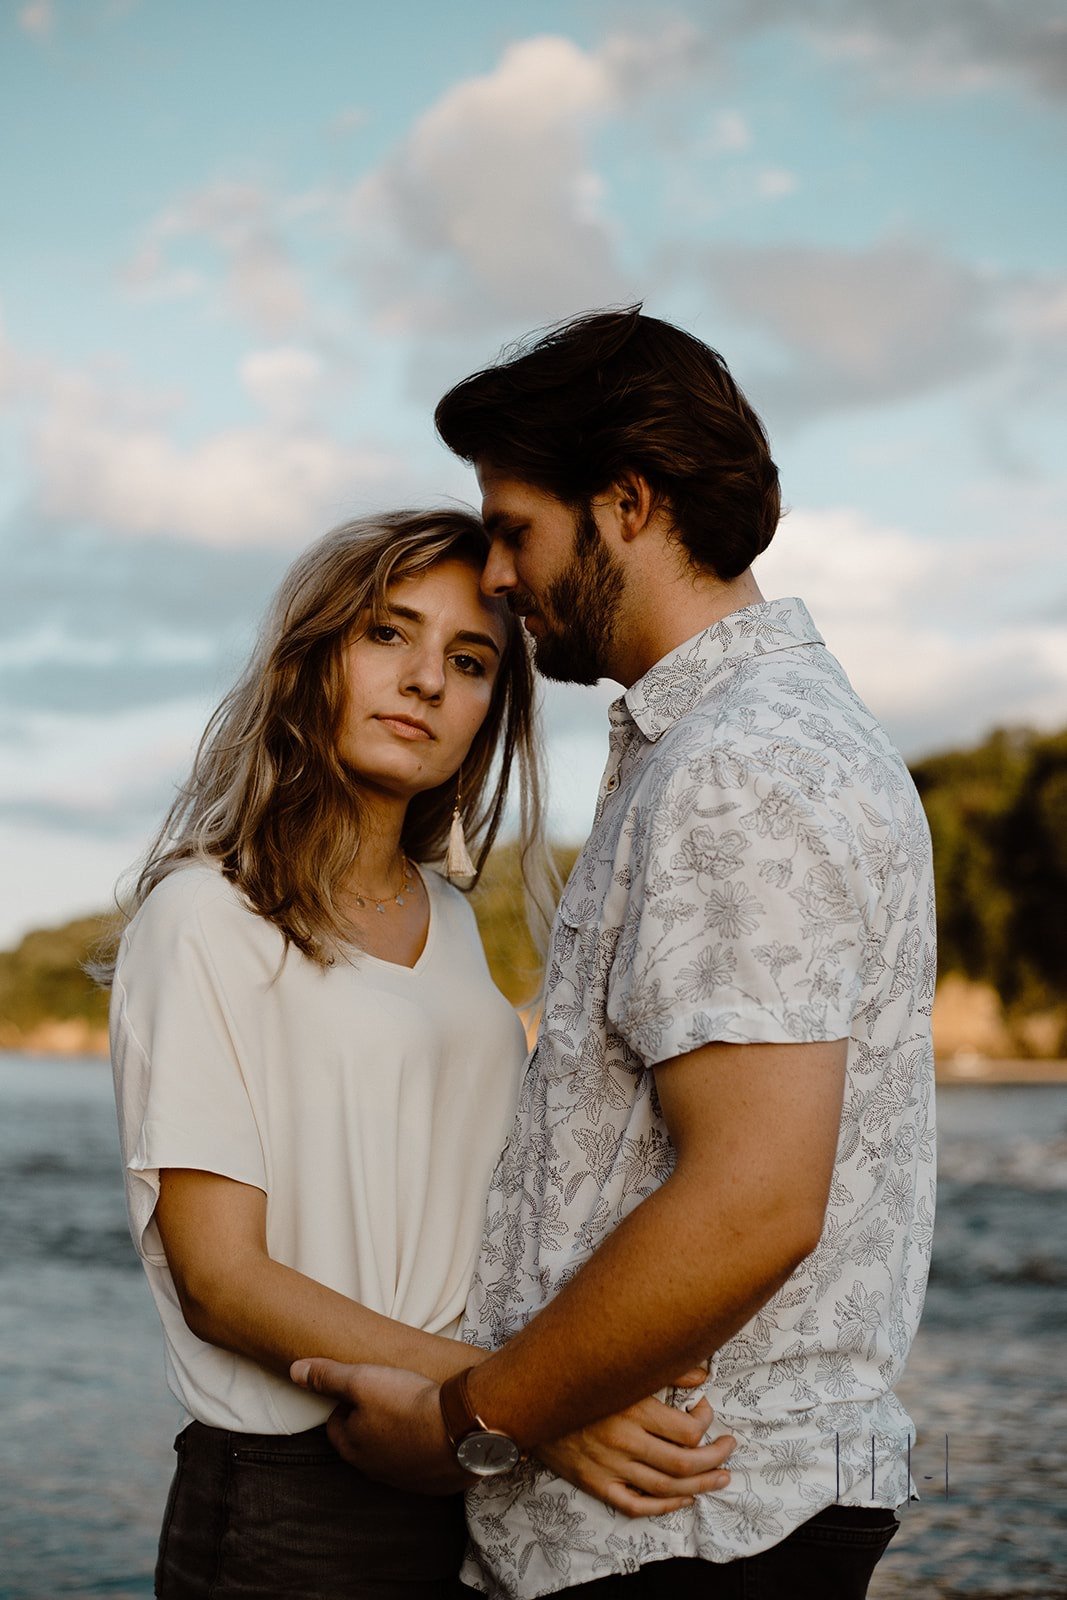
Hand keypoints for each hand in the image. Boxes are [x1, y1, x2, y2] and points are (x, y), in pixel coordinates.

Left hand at [290, 1358, 466, 1494]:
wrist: (460, 1428)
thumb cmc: (407, 1402)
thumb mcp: (362, 1379)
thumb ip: (328, 1376)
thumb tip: (295, 1371)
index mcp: (354, 1448)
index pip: (335, 1427)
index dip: (343, 1405)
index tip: (357, 1389)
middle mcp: (376, 1470)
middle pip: (363, 1444)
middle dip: (368, 1423)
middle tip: (383, 1397)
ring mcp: (407, 1480)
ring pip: (392, 1457)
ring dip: (396, 1438)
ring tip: (409, 1411)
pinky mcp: (435, 1483)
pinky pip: (421, 1467)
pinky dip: (423, 1452)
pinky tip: (434, 1432)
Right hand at [536, 1370, 733, 1518]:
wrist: (527, 1400)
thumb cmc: (577, 1377)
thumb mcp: (618, 1365)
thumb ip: (662, 1367)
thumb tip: (702, 1374)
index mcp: (631, 1408)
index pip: (687, 1430)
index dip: (706, 1422)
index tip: (706, 1409)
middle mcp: (622, 1441)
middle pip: (684, 1464)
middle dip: (715, 1458)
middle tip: (729, 1448)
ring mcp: (608, 1467)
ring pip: (666, 1489)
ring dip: (700, 1486)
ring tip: (721, 1477)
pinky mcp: (595, 1483)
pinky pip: (636, 1505)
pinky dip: (664, 1508)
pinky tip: (683, 1499)